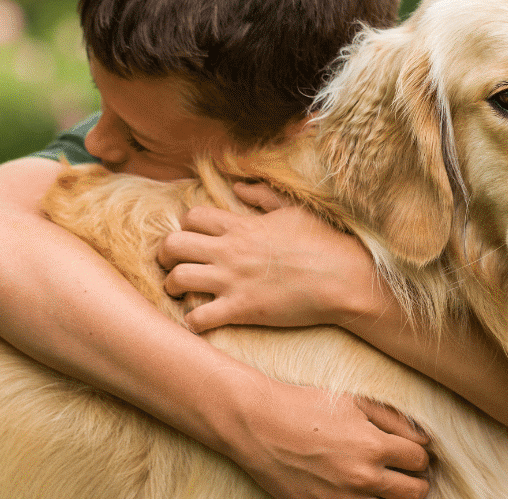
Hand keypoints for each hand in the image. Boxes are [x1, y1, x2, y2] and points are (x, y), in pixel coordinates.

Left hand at [159, 182, 381, 332]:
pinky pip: (198, 318)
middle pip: (172, 245)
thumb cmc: (323, 242)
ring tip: (180, 293)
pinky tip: (201, 320)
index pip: (192, 217)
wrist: (343, 278)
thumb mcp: (293, 210)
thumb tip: (240, 186)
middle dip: (165, 255)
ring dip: (172, 287)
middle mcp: (229, 251)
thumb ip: (263, 196)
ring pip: (176, 280)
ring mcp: (232, 281)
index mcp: (241, 226)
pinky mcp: (241, 309)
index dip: (186, 226)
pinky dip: (192, 321)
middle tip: (172, 264)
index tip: (194, 238)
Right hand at [234, 378, 430, 498]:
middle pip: (414, 493)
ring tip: (379, 484)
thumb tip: (424, 439)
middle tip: (404, 474)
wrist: (257, 425)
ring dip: (389, 497)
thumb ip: (394, 419)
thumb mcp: (354, 401)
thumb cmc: (305, 406)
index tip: (409, 453)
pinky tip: (356, 492)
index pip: (420, 460)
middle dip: (415, 482)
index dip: (418, 455)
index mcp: (374, 446)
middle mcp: (362, 478)